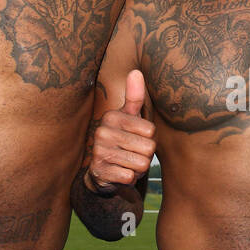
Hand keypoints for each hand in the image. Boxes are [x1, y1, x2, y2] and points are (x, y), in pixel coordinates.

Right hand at [87, 70, 155, 191]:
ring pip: (141, 164)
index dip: (148, 138)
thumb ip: (134, 97)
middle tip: (132, 153)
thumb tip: (136, 71)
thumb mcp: (129, 117)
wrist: (102, 171)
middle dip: (145, 155)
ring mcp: (99, 152)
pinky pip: (130, 177)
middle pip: (148, 148)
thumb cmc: (122, 140)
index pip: (150, 130)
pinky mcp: (100, 171)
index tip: (136, 138)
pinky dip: (130, 178)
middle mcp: (102, 132)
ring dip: (138, 167)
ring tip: (127, 162)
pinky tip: (120, 172)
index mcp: (112, 117)